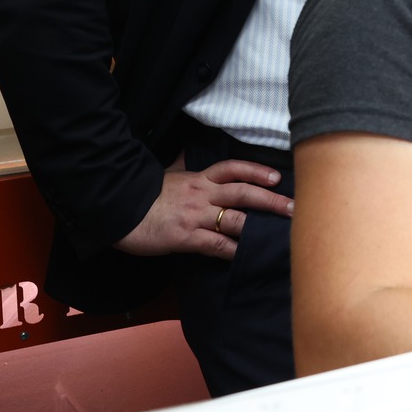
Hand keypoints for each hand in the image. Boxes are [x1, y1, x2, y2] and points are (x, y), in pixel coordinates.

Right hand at [116, 159, 292, 258]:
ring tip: (281, 232)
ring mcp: (195, 216)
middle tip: (294, 207)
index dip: (256, 171)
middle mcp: (202, 194)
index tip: (277, 176)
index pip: (233, 169)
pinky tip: (246, 255)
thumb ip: (186, 171)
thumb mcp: (169, 177)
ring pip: (235, 218)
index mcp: (199, 179)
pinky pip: (215, 244)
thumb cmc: (144, 197)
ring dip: (259, 226)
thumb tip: (190, 156)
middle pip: (243, 192)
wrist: (118, 210)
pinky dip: (233, 250)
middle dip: (271, 199)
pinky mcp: (185, 237)